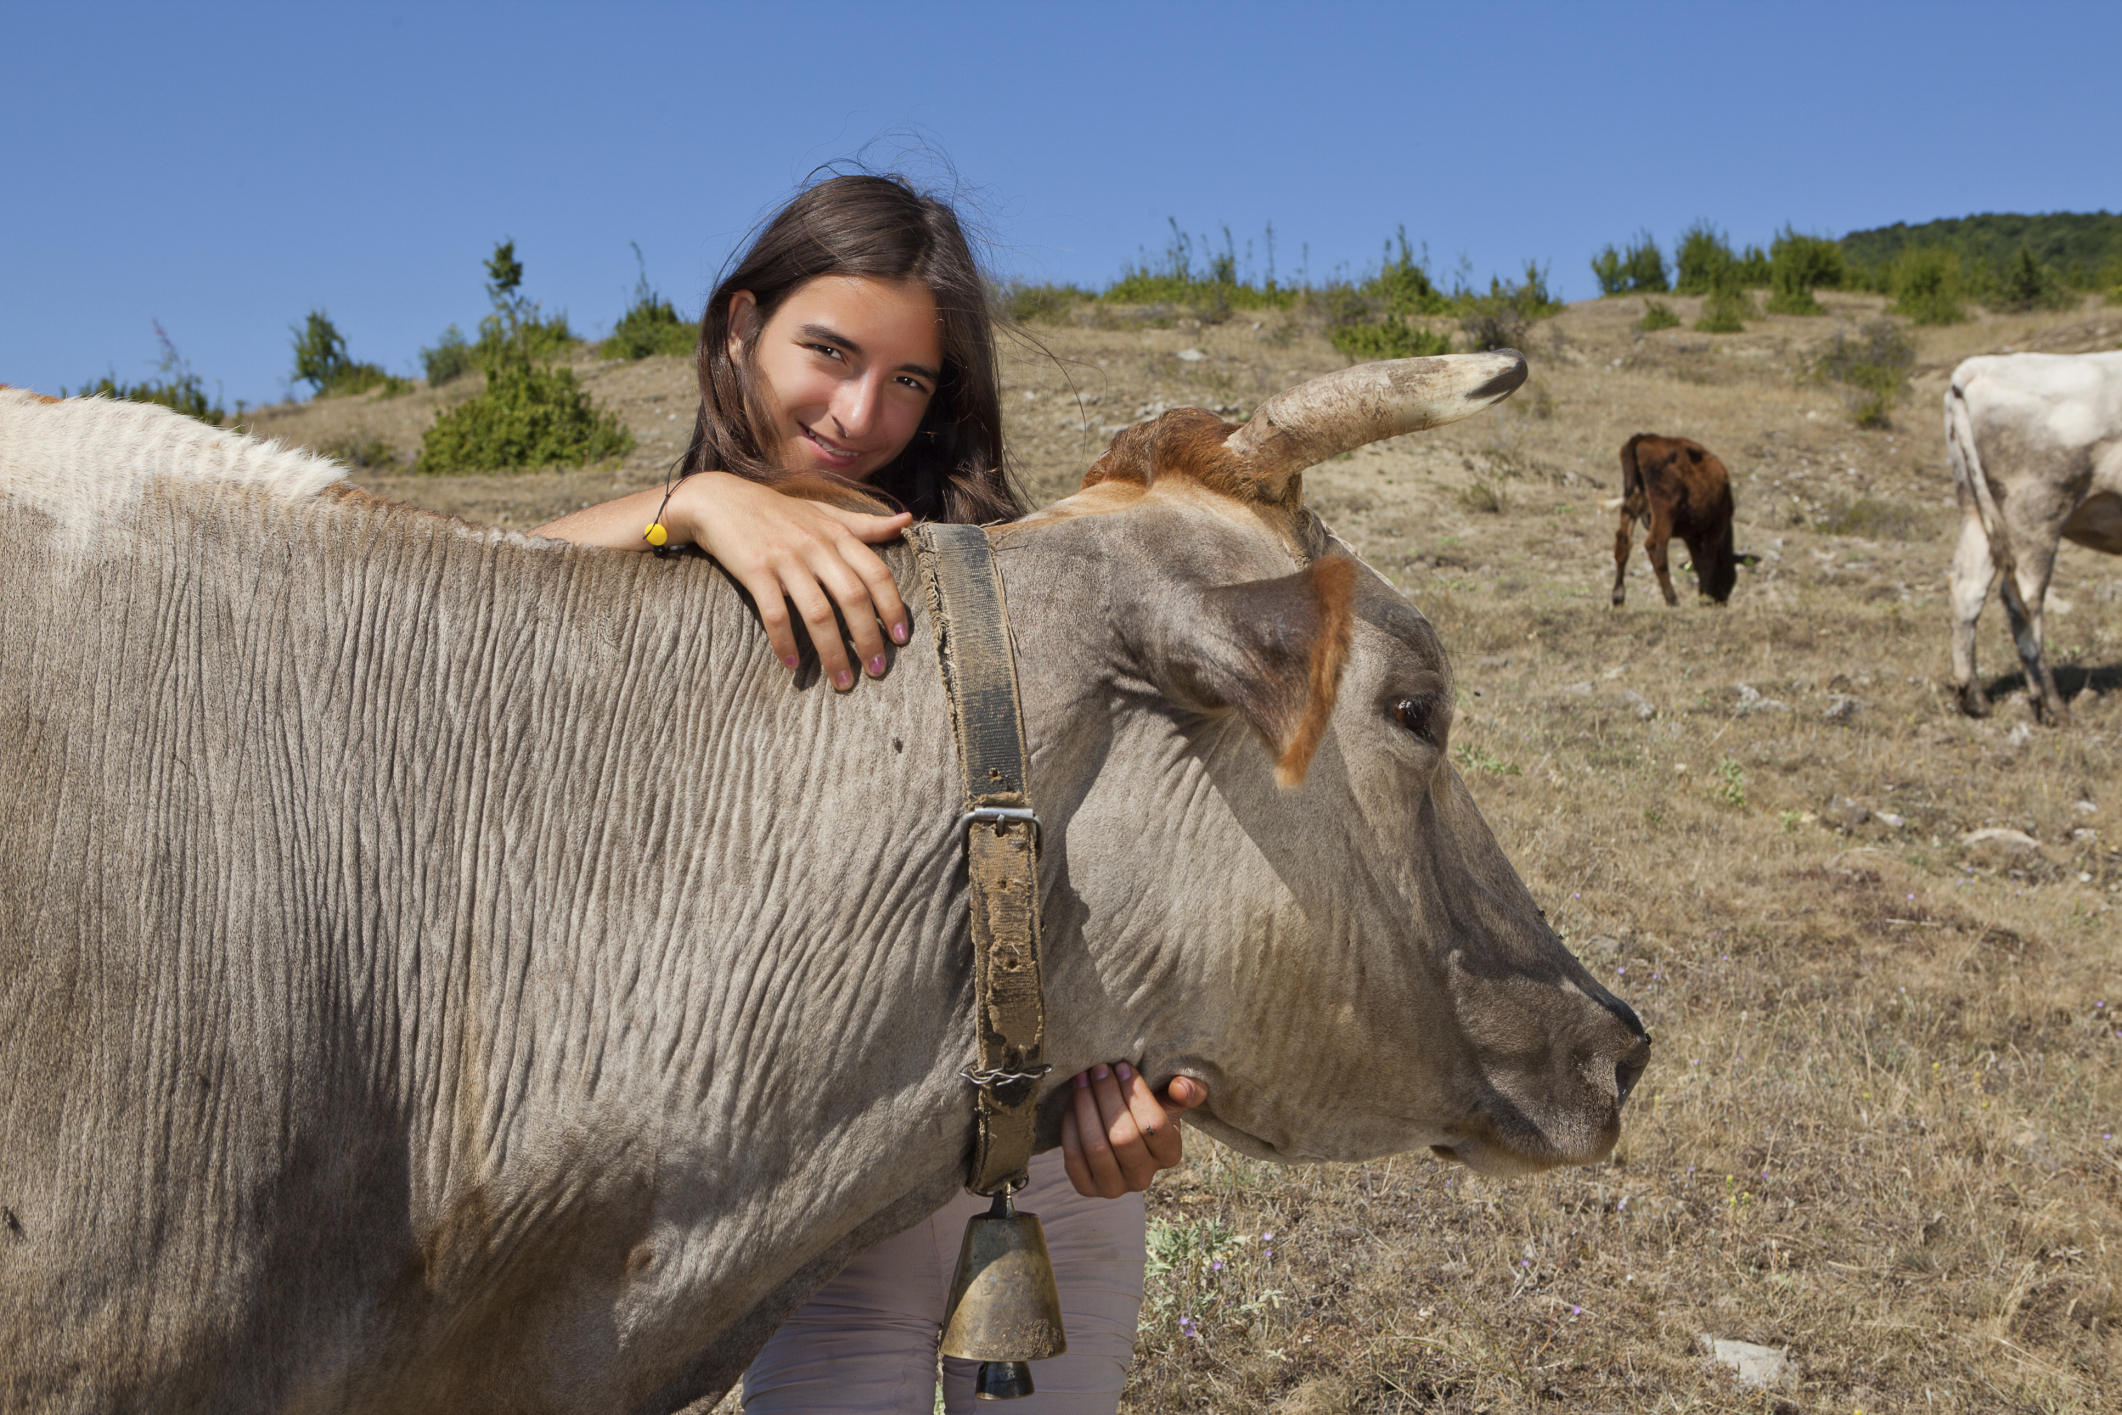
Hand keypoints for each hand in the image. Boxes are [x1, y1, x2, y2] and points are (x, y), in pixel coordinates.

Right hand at [670, 472, 912, 689]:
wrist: (720, 499)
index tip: (901, 639)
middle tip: (876, 671)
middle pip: (853, 598)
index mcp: (837, 535)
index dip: (892, 607)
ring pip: (817, 613)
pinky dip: (784, 642)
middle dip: (868, 639)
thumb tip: (908, 520)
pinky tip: (791, 665)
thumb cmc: (777, 511)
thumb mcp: (824, 513)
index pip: (876, 573)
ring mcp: (785, 558)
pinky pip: (775, 614)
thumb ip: (865, 524)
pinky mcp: (755, 570)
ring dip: (832, 652)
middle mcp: (816, 546)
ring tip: (842, 681)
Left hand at [1060, 1062, 1209, 1199]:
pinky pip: (1074, 1156)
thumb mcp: (1170, 1099)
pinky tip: (1073, 1100)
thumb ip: (1187, 1089)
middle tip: (1098, 1068)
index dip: (1136, 1094)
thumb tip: (1181, 1087)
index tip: (1122, 1067)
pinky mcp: (1086, 1188)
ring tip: (1082, 1079)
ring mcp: (1114, 1187)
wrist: (1117, 1134)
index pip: (1155, 1126)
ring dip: (1086, 1107)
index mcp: (1170, 1155)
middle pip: (1123, 1137)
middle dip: (1107, 1096)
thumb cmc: (1147, 1110)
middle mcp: (1143, 1178)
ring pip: (1096, 1146)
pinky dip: (1070, 1124)